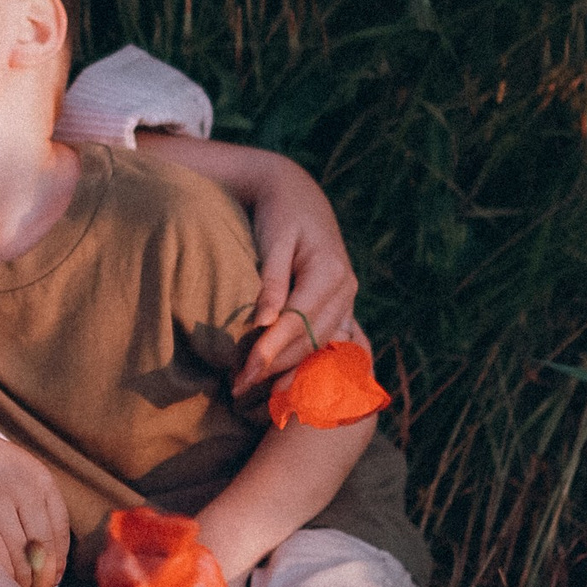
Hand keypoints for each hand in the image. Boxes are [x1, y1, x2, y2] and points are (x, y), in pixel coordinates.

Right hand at [0, 415, 69, 586]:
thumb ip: (35, 506)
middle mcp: (24, 486)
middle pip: (41, 543)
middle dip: (42, 575)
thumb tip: (50, 556)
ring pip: (18, 550)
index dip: (59, 559)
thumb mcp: (17, 475)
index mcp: (40, 478)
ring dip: (21, 577)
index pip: (60, 528)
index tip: (55, 580)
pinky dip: (0, 568)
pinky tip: (1, 580)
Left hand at [230, 157, 361, 391]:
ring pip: (321, 345)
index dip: (270, 350)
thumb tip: (263, 322)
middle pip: (311, 340)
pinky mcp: (340, 305)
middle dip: (276, 367)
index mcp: (330, 271)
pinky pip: (327, 341)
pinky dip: (306, 362)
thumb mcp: (273, 240)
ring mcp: (347, 298)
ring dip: (291, 371)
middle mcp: (345, 288)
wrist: (297, 194)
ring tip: (258, 392)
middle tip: (239, 389)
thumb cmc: (278, 214)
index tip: (243, 374)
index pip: (298, 321)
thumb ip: (271, 280)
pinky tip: (286, 382)